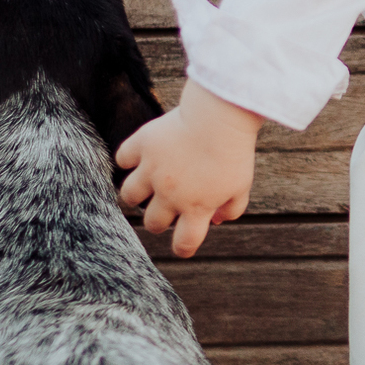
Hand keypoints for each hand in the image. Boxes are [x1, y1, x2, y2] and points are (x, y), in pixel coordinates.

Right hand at [117, 80, 262, 257]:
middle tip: (166, 206)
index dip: (183, 248)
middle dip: (158, 220)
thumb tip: (216, 220)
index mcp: (197, 208)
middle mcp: (170, 194)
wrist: (221, 116)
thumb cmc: (234, 152)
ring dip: (136, 195)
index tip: (183, 244)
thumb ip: (232, 209)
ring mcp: (153, 170)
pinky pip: (122, 158)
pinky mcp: (143, 145)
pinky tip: (139, 156)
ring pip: (129, 196)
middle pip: (152, 223)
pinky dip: (128, 158)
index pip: (184, 243)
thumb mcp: (241, 186)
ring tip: (146, 185)